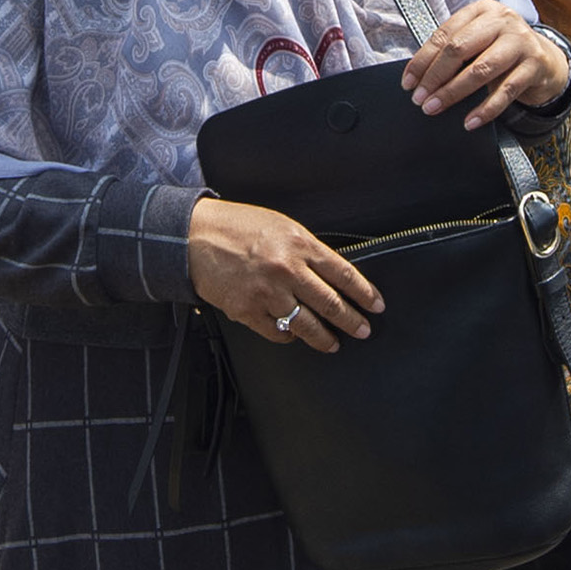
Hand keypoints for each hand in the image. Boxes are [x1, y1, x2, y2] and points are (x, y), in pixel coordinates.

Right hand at [187, 196, 380, 352]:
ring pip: (306, 325)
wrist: (194, 236)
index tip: (376, 306)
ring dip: (323, 338)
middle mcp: (287, 270)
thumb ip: (307, 250)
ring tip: (333, 344)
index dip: (364, 294)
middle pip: (330, 304)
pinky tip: (294, 336)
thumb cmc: (238, 226)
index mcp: (299, 245)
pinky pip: (276, 333)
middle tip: (363, 331)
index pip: (343, 274)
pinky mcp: (246, 311)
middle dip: (351, 321)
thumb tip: (333, 275)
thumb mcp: (282, 226)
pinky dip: (288, 337)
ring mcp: (266, 293)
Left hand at [405, 0, 569, 127]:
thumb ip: (455, 49)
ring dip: (453, 92)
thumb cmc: (502, 50)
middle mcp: (502, 20)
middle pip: (459, 49)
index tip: (408, 83)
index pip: (444, 35)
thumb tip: (418, 77)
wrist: (546, 60)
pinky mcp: (535, 64)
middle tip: (419, 99)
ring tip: (435, 107)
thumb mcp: (480, 40)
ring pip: (480, 69)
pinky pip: (506, 90)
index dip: (422, 61)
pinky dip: (486, 109)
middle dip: (434, 76)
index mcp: (482, 10)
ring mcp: (521, 41)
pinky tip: (470, 122)